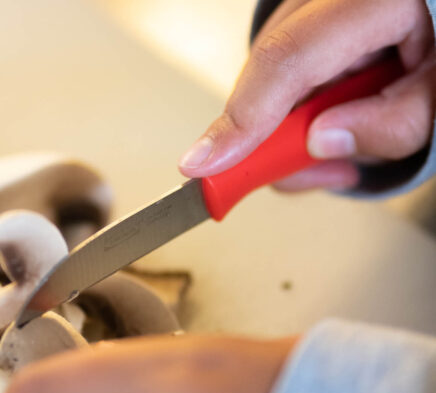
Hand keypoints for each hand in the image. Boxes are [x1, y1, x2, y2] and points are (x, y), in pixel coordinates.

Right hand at [179, 0, 434, 191]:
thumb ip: (395, 123)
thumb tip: (321, 142)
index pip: (287, 59)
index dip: (241, 118)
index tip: (203, 164)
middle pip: (268, 78)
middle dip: (279, 141)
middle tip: (322, 170)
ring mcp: (307, 7)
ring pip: (270, 85)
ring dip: (298, 129)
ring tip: (349, 140)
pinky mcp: (299, 22)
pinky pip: (279, 78)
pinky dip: (301, 113)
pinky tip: (336, 118)